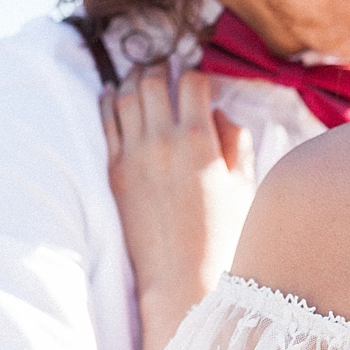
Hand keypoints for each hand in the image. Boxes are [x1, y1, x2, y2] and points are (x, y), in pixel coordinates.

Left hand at [101, 66, 254, 349]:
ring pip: (124, 94)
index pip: (193, 81)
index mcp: (199, 141)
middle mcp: (162, 141)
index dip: (199, 75)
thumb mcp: (243, 188)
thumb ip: (235, 143)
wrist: (182, 280)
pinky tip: (114, 96)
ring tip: (142, 80)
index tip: (202, 84)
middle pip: (152, 79)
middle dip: (163, 70)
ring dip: (134, 81)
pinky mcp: (115, 173)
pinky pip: (106, 122)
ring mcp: (133, 155)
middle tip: (168, 73)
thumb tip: (219, 114)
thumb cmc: (222, 239)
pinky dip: (109, 102)